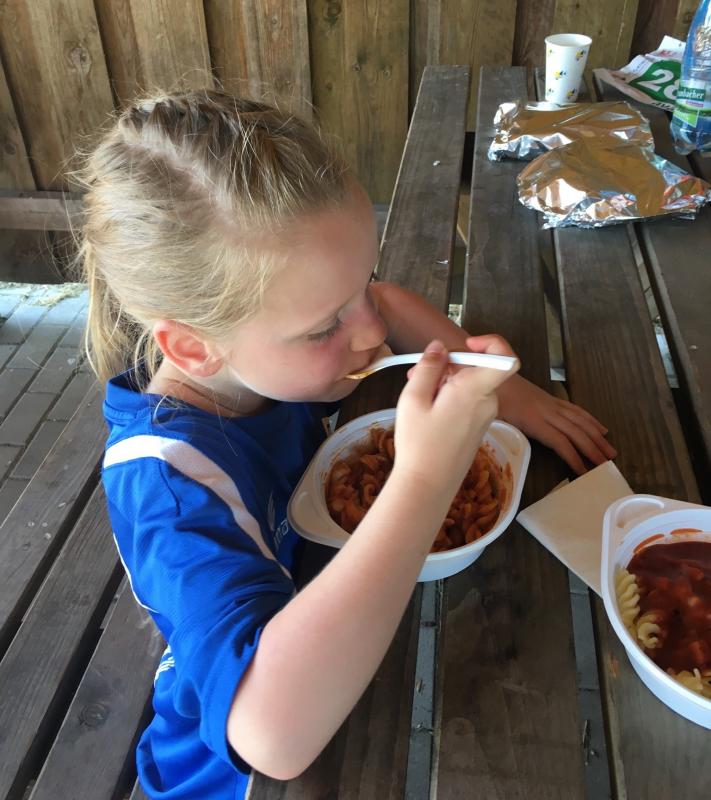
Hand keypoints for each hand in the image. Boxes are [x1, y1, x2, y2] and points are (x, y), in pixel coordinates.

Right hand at [393, 337, 518, 495]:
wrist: (428, 485)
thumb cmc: (419, 443)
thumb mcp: (414, 398)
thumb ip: (428, 367)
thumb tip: (440, 346)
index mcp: (475, 390)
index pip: (506, 358)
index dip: (491, 343)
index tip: (466, 345)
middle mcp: (488, 401)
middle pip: (478, 369)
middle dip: (449, 365)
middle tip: (418, 374)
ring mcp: (485, 416)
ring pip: (470, 385)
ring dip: (445, 382)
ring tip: (416, 394)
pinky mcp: (477, 427)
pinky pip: (469, 401)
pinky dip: (450, 397)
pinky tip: (427, 409)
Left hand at [495, 369, 616, 474]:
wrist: (495, 370)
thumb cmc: (492, 398)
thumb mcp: (495, 418)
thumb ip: (505, 434)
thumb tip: (510, 451)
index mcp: (533, 420)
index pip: (559, 441)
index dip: (573, 457)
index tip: (584, 472)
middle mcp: (547, 412)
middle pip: (575, 432)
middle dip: (593, 449)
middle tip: (608, 465)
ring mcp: (551, 404)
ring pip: (580, 421)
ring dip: (597, 437)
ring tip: (611, 451)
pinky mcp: (552, 399)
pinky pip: (576, 410)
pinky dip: (590, 420)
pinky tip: (601, 429)